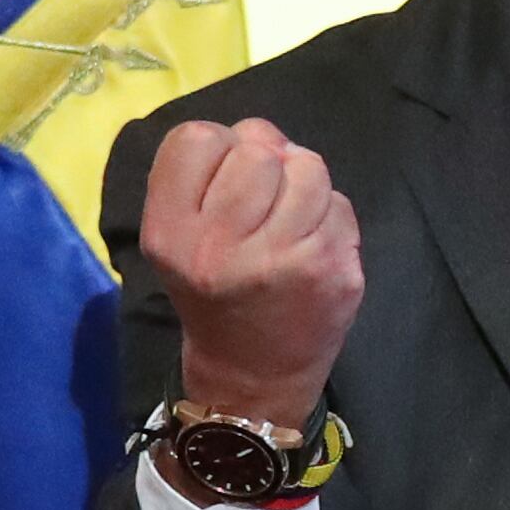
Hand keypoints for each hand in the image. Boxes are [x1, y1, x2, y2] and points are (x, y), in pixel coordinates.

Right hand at [140, 118, 363, 448]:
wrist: (250, 375)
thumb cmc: (213, 293)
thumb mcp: (177, 238)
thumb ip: (203, 176)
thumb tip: (263, 134)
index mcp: (170, 233)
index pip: (197, 137)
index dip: (219, 147)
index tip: (224, 180)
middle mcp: (220, 247)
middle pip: (258, 147)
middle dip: (267, 162)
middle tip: (263, 203)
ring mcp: (280, 260)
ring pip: (308, 167)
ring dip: (304, 184)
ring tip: (290, 221)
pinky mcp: (330, 271)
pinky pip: (340, 204)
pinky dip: (331, 217)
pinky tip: (313, 248)